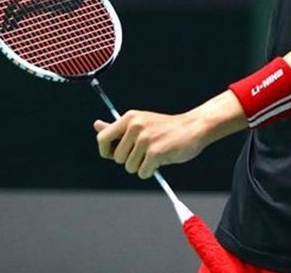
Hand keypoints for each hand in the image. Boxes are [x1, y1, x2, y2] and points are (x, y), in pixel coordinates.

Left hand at [94, 111, 209, 178]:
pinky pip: (143, 173)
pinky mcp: (156, 152)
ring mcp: (145, 139)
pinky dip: (151, 171)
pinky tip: (161, 159)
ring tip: (154, 154)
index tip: (115, 155)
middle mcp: (135, 126)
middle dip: (130, 160)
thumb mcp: (140, 122)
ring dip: (142, 166)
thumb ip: (118, 128)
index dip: (106, 152)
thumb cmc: (166, 128)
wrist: (193, 127)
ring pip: (130, 167)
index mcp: (129, 118)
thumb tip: (96, 125)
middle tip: (145, 152)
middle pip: (117, 158)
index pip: (102, 138)